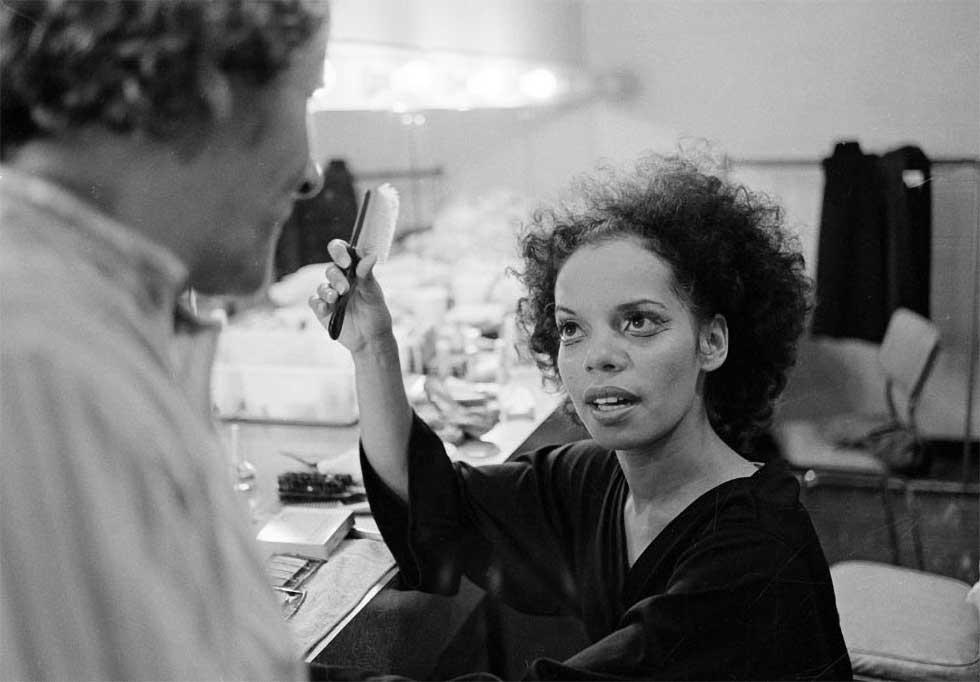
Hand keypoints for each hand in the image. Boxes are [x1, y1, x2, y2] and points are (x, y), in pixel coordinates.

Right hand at [308, 239, 392, 353]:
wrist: (371, 338)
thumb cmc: (375, 312)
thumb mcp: (373, 294)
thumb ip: (367, 275)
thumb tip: (371, 254)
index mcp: (353, 270)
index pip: (341, 251)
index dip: (339, 251)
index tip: (346, 262)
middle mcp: (340, 280)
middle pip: (331, 270)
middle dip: (336, 278)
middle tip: (345, 289)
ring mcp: (330, 295)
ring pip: (322, 286)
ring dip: (328, 292)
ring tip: (336, 299)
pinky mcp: (323, 309)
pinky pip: (314, 302)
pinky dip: (319, 303)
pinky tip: (326, 308)